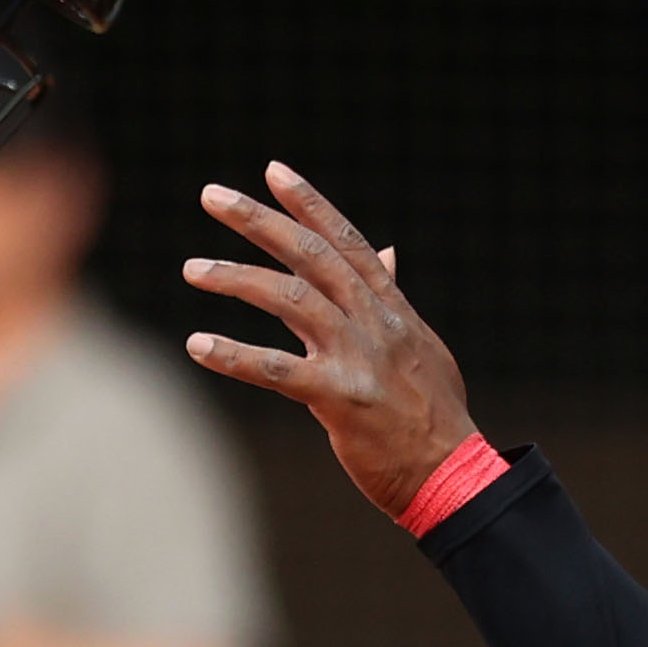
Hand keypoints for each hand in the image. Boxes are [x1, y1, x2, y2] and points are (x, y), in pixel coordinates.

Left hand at [182, 163, 482, 522]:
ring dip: (237, 279)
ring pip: (291, 300)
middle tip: (211, 195)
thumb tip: (388, 253)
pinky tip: (198, 344)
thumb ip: (393, 298)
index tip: (273, 171)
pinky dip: (234, 354)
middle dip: (260, 221)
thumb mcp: (422, 346)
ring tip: (192, 268)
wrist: (454, 475)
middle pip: (313, 257)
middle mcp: (376, 324)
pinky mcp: (341, 400)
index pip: (348, 243)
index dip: (310, 204)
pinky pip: (277, 370)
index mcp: (392, 310)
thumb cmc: (433, 416)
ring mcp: (360, 359)